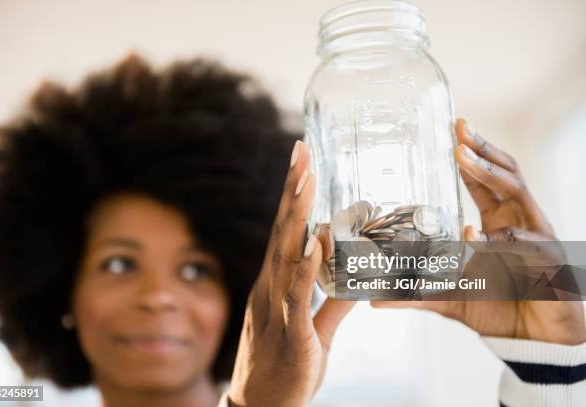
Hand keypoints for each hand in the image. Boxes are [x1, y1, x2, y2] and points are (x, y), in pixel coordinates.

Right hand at [227, 140, 354, 406]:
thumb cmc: (284, 367)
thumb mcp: (314, 329)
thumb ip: (333, 301)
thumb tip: (358, 278)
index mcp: (275, 285)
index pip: (284, 232)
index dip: (291, 196)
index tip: (300, 162)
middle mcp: (271, 289)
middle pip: (282, 233)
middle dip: (292, 191)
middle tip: (301, 151)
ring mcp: (277, 310)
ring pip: (287, 257)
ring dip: (297, 218)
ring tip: (306, 181)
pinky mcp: (292, 336)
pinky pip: (299, 299)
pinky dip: (306, 270)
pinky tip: (314, 244)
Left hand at [372, 118, 585, 344]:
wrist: (537, 341)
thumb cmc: (499, 310)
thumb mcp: (451, 299)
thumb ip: (416, 295)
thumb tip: (374, 299)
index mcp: (498, 224)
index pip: (484, 182)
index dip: (470, 157)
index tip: (450, 133)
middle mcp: (518, 222)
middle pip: (503, 174)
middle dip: (481, 150)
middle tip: (457, 129)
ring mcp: (535, 236)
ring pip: (516, 193)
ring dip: (489, 174)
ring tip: (465, 158)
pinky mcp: (549, 260)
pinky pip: (526, 242)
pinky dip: (503, 238)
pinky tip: (480, 236)